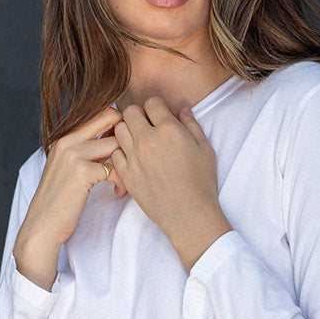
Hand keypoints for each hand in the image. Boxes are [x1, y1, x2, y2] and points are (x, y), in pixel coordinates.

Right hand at [13, 106, 122, 289]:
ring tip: (128, 180)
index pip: (103, 111)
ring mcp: (74, 153)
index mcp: (66, 134)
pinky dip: (123, 180)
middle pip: (112, 117)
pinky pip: (116, 168)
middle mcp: (68, 138)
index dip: (121, 125)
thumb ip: (87, 148)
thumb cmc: (61, 198)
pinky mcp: (81, 171)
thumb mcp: (70, 166)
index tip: (128, 146)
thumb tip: (117, 137)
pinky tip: (118, 192)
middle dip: (129, 135)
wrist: (43, 224)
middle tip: (134, 158)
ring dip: (129, 161)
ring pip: (117, 143)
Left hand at [110, 98, 231, 270]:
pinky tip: (134, 159)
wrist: (189, 216)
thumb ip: (192, 125)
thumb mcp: (205, 150)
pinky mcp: (126, 175)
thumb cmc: (201, 183)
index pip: (152, 102)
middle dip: (139, 115)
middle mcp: (148, 140)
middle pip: (130, 112)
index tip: (161, 117)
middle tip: (147, 127)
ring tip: (139, 142)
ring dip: (128, 132)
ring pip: (118, 130)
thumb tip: (182, 110)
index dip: (157, 108)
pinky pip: (115, 153)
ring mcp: (134, 158)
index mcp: (170, 130)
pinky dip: (122, 152)